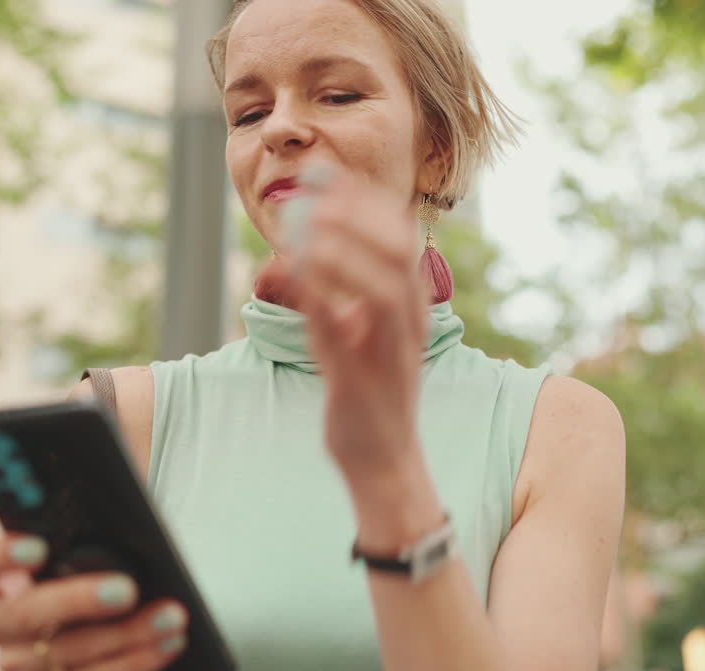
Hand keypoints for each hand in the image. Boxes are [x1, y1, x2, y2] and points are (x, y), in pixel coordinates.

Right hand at [0, 535, 186, 670]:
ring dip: (128, 633)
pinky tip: (169, 642)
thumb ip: (84, 527)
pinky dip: (137, 659)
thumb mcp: (78, 552)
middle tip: (127, 588)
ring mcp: (20, 659)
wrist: (79, 654)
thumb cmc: (82, 579)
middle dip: (77, 599)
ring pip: (67, 650)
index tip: (37, 545)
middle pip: (23, 613)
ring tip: (172, 614)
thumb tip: (122, 490)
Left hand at [277, 172, 429, 486]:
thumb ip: (338, 290)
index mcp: (409, 306)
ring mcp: (389, 352)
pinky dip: (322, 297)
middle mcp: (408, 324)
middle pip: (399, 251)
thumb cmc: (368, 391)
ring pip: (383, 287)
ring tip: (307, 229)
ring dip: (345, 252)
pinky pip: (346, 332)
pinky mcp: (361, 381)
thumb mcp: (357, 331)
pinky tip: (294, 273)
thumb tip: (305, 246)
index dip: (365, 202)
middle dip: (358, 217)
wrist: (381, 458)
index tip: (329, 178)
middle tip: (314, 198)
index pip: (400, 237)